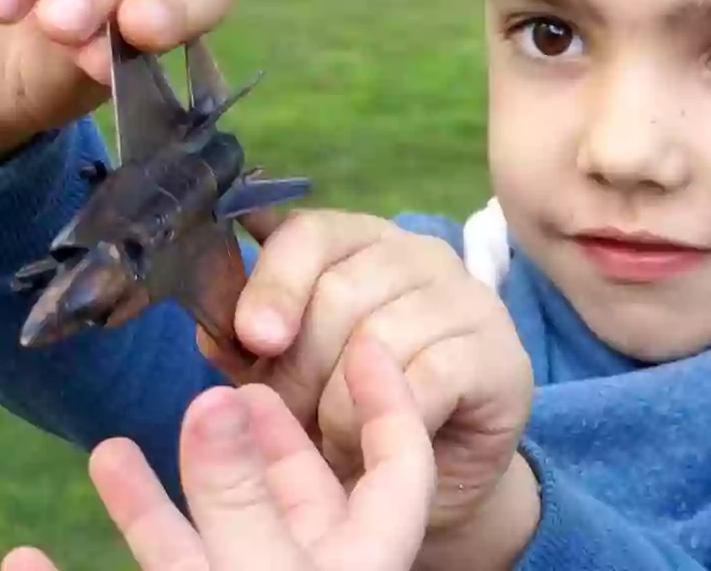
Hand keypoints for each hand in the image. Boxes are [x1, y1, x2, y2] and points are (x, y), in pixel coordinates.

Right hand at [0, 338, 437, 570]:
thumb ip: (238, 508)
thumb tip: (220, 406)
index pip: (395, 478)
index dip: (390, 406)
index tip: (367, 340)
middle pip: (286, 511)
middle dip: (244, 448)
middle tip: (214, 391)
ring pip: (197, 563)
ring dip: (148, 511)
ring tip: (104, 452)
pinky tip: (22, 563)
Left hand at [209, 210, 536, 563]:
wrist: (432, 477)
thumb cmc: (351, 412)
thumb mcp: (287, 376)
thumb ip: (250, 345)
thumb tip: (211, 326)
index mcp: (358, 241)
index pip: (309, 233)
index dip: (272, 283)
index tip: (251, 338)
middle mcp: (418, 253)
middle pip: (338, 291)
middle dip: (298, 368)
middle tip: (287, 421)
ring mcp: (466, 299)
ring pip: (378, 339)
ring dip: (339, 405)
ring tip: (329, 440)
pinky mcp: (499, 354)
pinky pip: (428, 377)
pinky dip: (389, 417)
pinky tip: (374, 443)